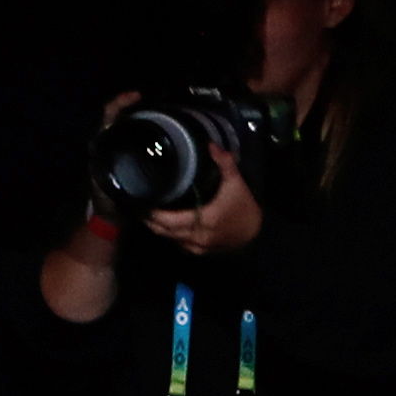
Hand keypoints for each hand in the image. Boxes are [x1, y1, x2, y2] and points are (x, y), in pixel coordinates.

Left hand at [145, 145, 264, 256]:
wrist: (257, 233)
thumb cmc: (244, 207)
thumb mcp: (236, 183)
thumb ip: (225, 164)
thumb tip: (211, 145)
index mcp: (204, 219)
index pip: (168, 221)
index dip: (152, 214)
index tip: (142, 201)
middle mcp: (197, 236)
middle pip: (163, 230)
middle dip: (149, 219)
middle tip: (139, 204)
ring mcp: (197, 246)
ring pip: (168, 238)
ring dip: (157, 227)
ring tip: (148, 211)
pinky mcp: (199, 251)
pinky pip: (177, 243)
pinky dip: (169, 234)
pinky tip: (164, 223)